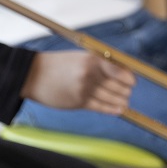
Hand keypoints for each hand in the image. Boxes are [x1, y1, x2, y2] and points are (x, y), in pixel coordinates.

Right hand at [20, 52, 135, 114]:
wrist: (33, 75)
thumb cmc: (59, 65)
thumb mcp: (81, 58)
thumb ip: (100, 64)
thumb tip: (121, 73)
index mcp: (92, 60)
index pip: (118, 70)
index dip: (128, 78)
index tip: (132, 83)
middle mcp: (90, 74)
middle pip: (116, 85)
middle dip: (124, 91)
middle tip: (128, 93)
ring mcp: (84, 89)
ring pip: (110, 97)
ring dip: (120, 101)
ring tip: (126, 103)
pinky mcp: (78, 102)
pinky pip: (99, 106)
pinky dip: (111, 109)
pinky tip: (119, 110)